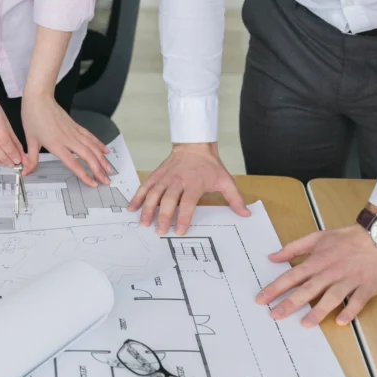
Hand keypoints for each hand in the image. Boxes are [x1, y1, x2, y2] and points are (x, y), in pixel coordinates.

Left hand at [20, 94, 111, 187]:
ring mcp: (74, 132)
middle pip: (88, 156)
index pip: (73, 163)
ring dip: (102, 159)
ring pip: (92, 147)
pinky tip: (105, 151)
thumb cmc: (33, 117)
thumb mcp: (30, 140)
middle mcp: (68, 139)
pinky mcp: (76, 126)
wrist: (39, 98)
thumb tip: (26, 171)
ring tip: (109, 169)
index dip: (84, 175)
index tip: (92, 183)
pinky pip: (91, 137)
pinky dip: (99, 145)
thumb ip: (31, 158)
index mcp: (56, 144)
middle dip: (99, 170)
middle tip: (106, 180)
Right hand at [128, 143, 248, 234]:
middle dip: (162, 216)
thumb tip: (245, 214)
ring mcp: (165, 178)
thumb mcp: (225, 180)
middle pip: (168, 200)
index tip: (179, 230)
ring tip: (143, 223)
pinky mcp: (157, 176)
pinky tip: (131, 209)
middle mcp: (178, 181)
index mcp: (194, 184)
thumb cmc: (209, 166)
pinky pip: (145, 187)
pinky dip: (137, 198)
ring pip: (153, 194)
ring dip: (147, 209)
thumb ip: (234, 199)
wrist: (194, 145)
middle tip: (158, 231)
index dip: (183, 217)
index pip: (188, 203)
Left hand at [255, 224, 376, 326]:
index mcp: (317, 261)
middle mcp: (331, 272)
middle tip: (275, 315)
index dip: (275, 288)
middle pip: (308, 289)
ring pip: (332, 297)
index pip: (292, 276)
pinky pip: (358, 301)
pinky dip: (350, 311)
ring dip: (319, 310)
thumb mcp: (317, 237)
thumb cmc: (347, 238)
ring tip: (306, 324)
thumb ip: (293, 248)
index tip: (261, 299)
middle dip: (290, 303)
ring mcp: (349, 280)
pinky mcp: (367, 286)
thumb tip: (272, 257)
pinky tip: (340, 322)